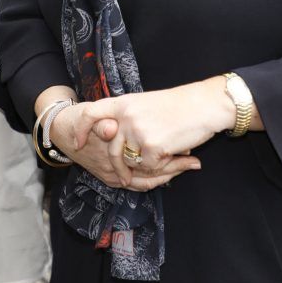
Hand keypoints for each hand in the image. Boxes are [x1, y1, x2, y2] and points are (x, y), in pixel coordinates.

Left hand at [71, 78, 235, 184]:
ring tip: (164, 152)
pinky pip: (149, 166)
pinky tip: (173, 151)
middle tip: (122, 179)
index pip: (91, 114)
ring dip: (147, 163)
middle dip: (117, 168)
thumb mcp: (145, 104)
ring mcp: (137, 131)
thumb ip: (127, 117)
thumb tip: (109, 133)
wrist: (203, 106)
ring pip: (132, 161)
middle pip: (112, 150)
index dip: (82, 129)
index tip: (78, 143)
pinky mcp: (151, 146)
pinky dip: (161, 164)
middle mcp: (125, 116)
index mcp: (123, 103)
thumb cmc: (179, 106)